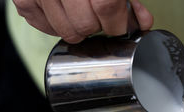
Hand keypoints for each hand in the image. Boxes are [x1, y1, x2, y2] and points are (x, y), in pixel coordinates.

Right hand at [13, 0, 153, 42]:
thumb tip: (141, 23)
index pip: (106, 7)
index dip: (117, 23)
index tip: (120, 24)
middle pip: (85, 25)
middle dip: (98, 26)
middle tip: (99, 16)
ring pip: (66, 31)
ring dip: (79, 29)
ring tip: (81, 12)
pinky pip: (42, 26)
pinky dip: (56, 25)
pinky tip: (63, 11)